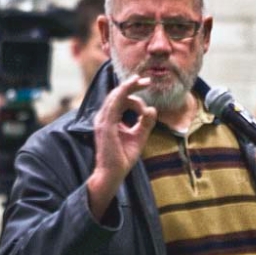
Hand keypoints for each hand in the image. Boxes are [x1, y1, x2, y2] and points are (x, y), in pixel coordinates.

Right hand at [87, 74, 156, 219]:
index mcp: (110, 120)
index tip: (146, 88)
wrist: (113, 174)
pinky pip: (113, 105)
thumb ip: (145, 124)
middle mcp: (104, 118)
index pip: (120, 100)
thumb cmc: (123, 158)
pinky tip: (131, 88)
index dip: (133, 93)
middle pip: (117, 95)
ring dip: (128, 87)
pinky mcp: (105, 126)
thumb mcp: (139, 137)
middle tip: (147, 80)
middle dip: (131, 85)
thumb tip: (153, 109)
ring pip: (115, 97)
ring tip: (142, 81)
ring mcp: (103, 121)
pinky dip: (122, 94)